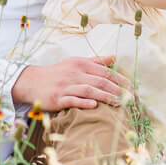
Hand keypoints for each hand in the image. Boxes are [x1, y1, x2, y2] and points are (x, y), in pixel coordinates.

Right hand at [11, 56, 128, 110]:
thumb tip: (115, 58)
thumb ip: (96, 61)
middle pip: (100, 81)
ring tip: (119, 103)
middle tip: (129, 98)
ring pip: (89, 90)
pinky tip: (94, 106)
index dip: (120, 79)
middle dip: (117, 90)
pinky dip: (84, 102)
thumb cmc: (58, 73)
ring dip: (105, 97)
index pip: (105, 71)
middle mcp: (74, 73)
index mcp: (80, 64)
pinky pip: (72, 100)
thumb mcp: (76, 62)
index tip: (132, 87)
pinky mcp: (57, 98)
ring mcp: (66, 86)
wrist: (32, 81)